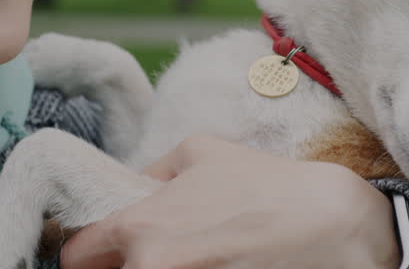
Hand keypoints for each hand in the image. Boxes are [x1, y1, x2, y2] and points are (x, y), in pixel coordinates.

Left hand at [59, 134, 400, 268]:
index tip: (101, 255)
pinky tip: (223, 268)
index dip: (88, 255)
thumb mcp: (200, 152)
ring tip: (201, 259)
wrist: (331, 226)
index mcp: (140, 228)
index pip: (77, 258)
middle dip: (127, 267)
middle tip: (164, 253)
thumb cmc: (265, 186)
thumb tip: (129, 189)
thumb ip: (150, 172)